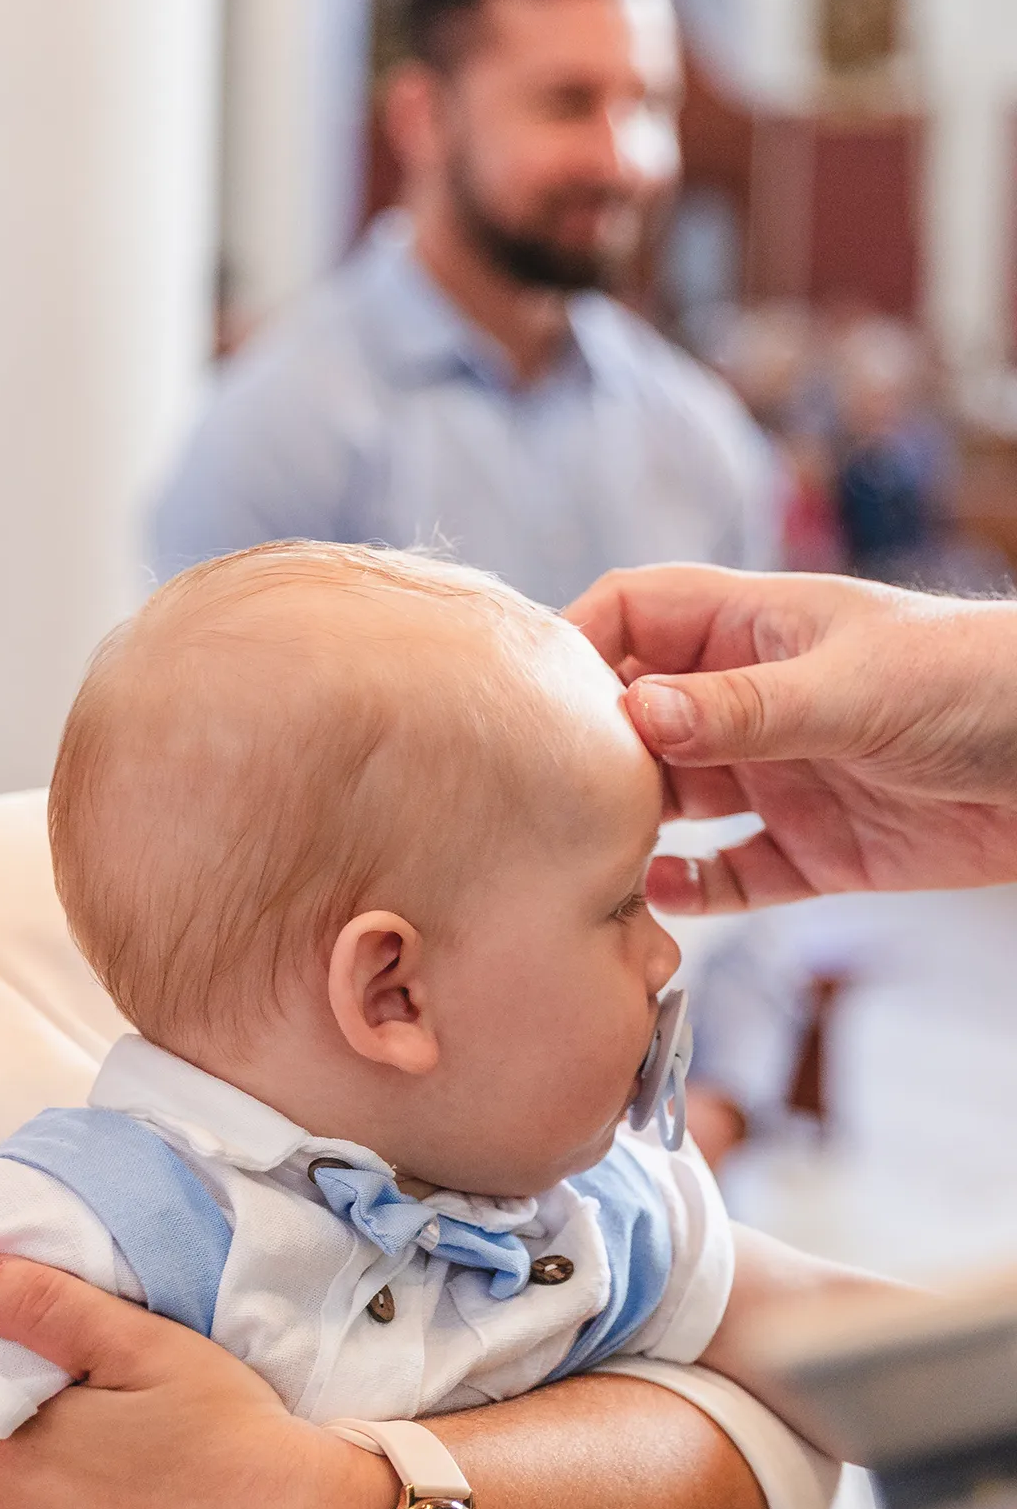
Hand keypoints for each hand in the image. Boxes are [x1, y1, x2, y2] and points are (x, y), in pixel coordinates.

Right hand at [565, 565, 1016, 910]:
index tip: (534, 697)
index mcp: (754, 630)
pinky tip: (662, 893)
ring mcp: (779, 776)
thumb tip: (635, 716)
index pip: (635, 615)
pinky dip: (692, 888)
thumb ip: (743, 709)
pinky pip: (730, 874)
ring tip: (592, 852)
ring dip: (632, 826)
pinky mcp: (813, 848)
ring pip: (674, 801)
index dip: (579, 643)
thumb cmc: (976, 683)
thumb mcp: (852, 687)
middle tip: (555, 794)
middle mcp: (752, 701)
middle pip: (638, 717)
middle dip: (593, 751)